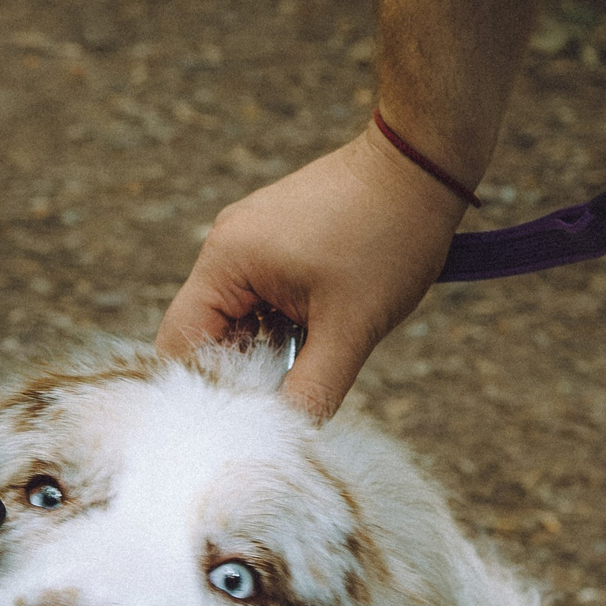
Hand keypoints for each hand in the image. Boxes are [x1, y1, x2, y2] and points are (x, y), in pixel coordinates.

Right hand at [156, 129, 467, 420]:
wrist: (423, 163)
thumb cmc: (388, 237)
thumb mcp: (351, 328)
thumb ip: (312, 391)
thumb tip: (285, 442)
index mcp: (225, 261)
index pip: (182, 345)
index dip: (204, 392)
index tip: (237, 426)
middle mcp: (226, 246)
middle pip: (208, 334)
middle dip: (242, 374)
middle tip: (279, 408)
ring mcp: (250, 239)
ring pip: (239, 318)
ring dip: (267, 350)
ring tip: (308, 368)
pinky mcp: (276, 238)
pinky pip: (262, 296)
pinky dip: (282, 325)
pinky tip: (318, 338)